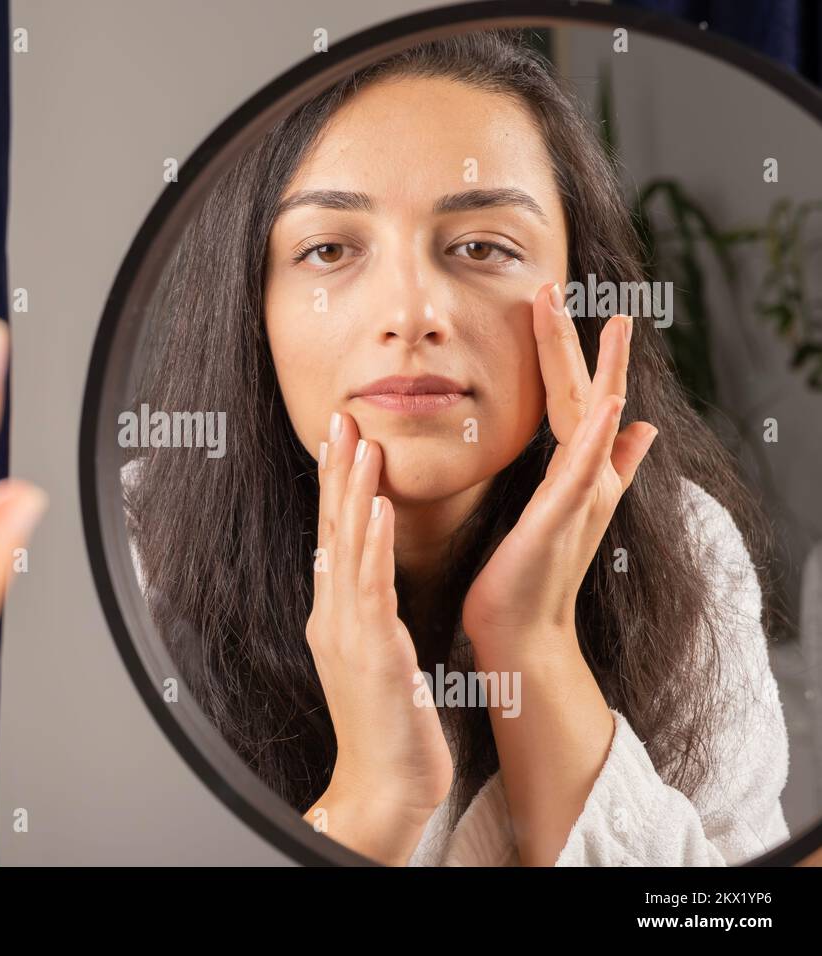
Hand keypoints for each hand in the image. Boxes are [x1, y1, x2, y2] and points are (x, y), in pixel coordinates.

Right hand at [303, 410, 452, 864]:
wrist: (384, 784)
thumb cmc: (390, 725)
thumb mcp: (377, 656)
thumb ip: (371, 614)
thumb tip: (372, 579)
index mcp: (337, 615)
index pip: (335, 536)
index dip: (337, 485)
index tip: (342, 438)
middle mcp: (335, 615)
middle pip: (333, 529)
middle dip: (337, 471)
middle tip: (340, 416)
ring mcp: (348, 632)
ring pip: (348, 547)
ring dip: (353, 491)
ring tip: (359, 442)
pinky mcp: (373, 651)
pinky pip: (370, 588)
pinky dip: (371, 544)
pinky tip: (377, 508)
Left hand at [461, 282, 656, 657]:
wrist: (520, 632)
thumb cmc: (527, 575)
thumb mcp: (559, 510)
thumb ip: (603, 470)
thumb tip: (643, 430)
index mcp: (577, 473)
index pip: (576, 400)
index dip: (572, 353)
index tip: (558, 303)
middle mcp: (589, 479)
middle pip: (589, 398)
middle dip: (588, 346)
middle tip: (584, 294)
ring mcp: (581, 497)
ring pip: (595, 422)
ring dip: (606, 371)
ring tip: (616, 324)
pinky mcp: (564, 519)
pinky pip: (586, 471)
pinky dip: (599, 437)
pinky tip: (610, 404)